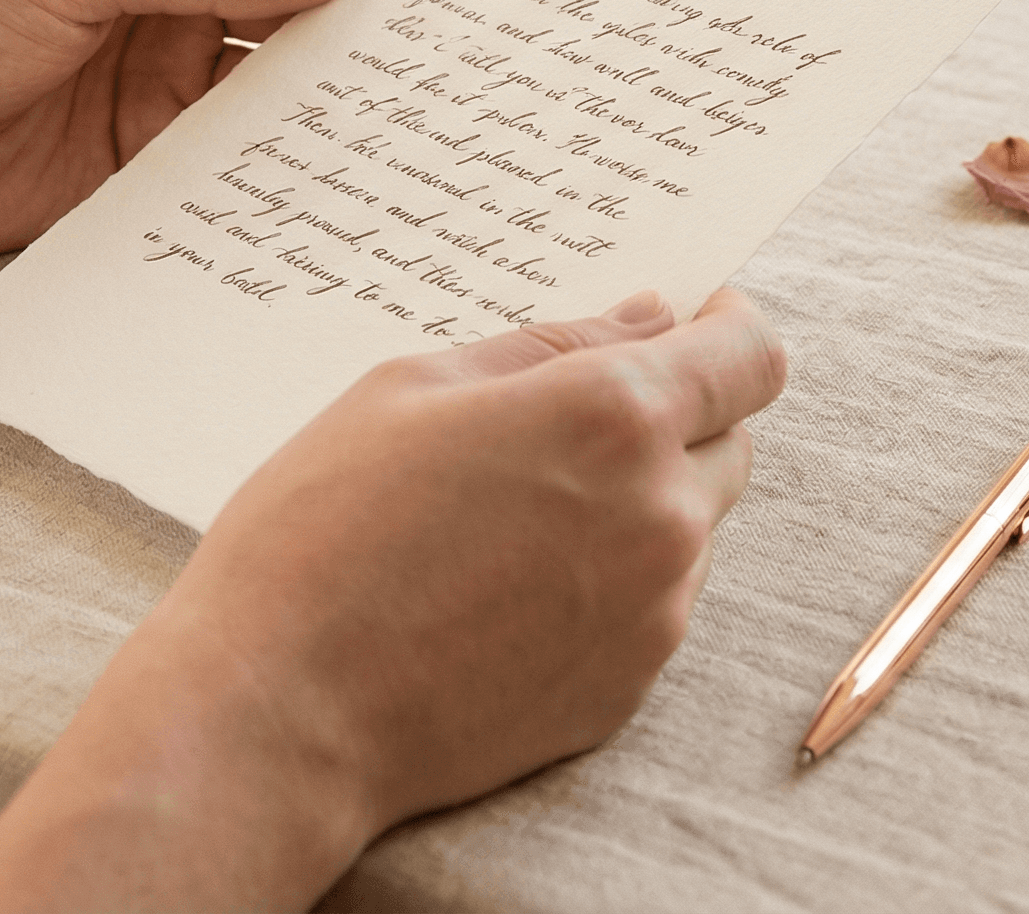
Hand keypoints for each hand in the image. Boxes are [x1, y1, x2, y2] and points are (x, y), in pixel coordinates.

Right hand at [0, 289, 786, 910]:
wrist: (279, 712)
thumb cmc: (319, 529)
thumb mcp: (410, 388)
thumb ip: (551, 345)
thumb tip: (650, 317)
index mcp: (613, 415)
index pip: (749, 359)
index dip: (731, 332)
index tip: (698, 324)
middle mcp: (660, 513)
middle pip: (730, 443)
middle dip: (677, 419)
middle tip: (567, 426)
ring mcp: (655, 610)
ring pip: (689, 528)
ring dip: (637, 504)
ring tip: (510, 521)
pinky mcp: (630, 686)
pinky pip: (653, 606)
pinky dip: (608, 582)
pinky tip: (506, 590)